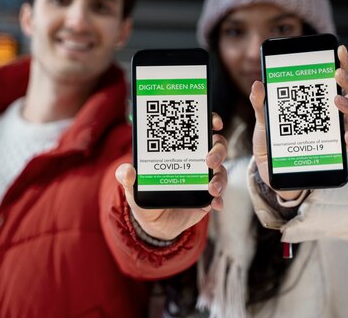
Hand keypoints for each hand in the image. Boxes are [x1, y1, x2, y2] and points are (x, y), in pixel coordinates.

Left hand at [116, 113, 227, 240]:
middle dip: (218, 150)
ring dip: (219, 177)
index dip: (209, 121)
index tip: (213, 122)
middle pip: (216, 146)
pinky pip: (219, 195)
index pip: (197, 130)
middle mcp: (194, 161)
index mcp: (178, 151)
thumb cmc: (145, 199)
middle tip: (209, 160)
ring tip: (211, 188)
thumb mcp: (133, 189)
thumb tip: (127, 171)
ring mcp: (203, 179)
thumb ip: (127, 179)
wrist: (155, 225)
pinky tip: (215, 203)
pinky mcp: (207, 198)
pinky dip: (219, 198)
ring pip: (220, 170)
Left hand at [249, 45, 347, 199]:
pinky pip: (346, 147)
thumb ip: (261, 102)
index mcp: (321, 103)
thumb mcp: (264, 118)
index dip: (344, 64)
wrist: (271, 169)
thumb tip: (258, 84)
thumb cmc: (273, 139)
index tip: (340, 50)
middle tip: (337, 74)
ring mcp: (335, 135)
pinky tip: (346, 135)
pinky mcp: (332, 155)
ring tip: (336, 100)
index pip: (339, 81)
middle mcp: (334, 117)